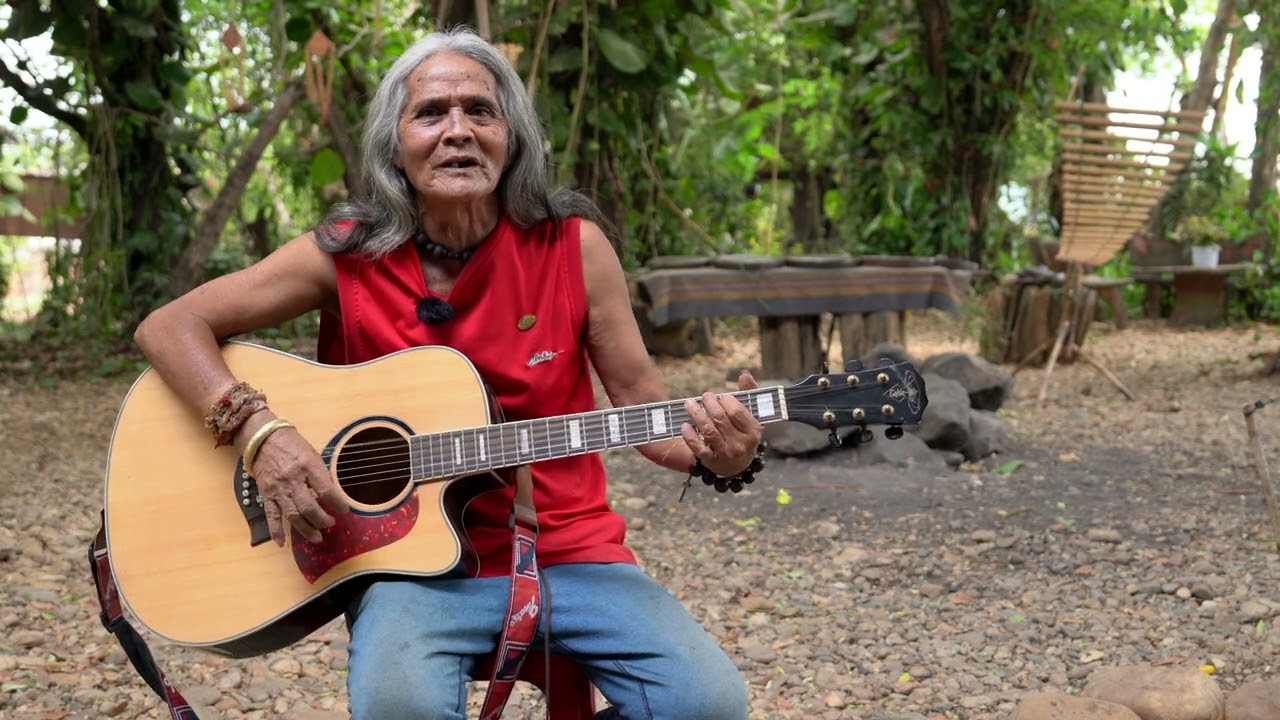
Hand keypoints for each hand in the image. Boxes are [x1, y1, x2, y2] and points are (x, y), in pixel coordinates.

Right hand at [240, 419, 349, 545]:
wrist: (263, 439)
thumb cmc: (292, 445)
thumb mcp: (312, 453)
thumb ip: (321, 474)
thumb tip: (332, 494)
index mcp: (308, 466)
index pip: (326, 490)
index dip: (338, 504)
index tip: (344, 510)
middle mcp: (293, 479)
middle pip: (309, 507)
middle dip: (322, 520)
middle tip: (330, 524)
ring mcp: (278, 489)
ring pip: (292, 515)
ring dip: (306, 529)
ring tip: (317, 538)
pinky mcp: (266, 495)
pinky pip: (271, 515)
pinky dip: (276, 531)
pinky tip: (282, 543)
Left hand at [681, 370, 761, 476]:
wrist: (739, 466)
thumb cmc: (744, 433)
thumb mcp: (751, 416)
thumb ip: (749, 393)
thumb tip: (744, 374)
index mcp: (753, 431)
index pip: (737, 411)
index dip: (726, 400)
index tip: (721, 396)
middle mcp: (741, 443)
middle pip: (720, 419)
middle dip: (709, 404)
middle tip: (705, 396)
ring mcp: (726, 453)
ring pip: (707, 431)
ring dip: (696, 414)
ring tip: (689, 404)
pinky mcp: (712, 461)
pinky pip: (698, 447)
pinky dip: (689, 435)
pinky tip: (684, 425)